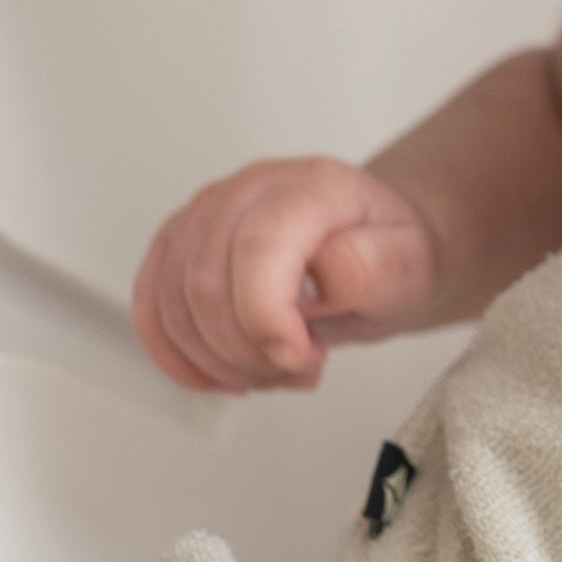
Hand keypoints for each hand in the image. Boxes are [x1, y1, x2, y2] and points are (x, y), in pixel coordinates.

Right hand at [132, 157, 432, 393]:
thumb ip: (372, 268)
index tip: (298, 359)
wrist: (378, 246)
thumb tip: (324, 276)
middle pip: (206, 285)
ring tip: (275, 368)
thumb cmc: (389, 256)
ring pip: (173, 305)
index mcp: (310, 189)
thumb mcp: (410, 265)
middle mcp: (248, 190)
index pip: (258, 247)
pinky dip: (179, 356)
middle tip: (299, 367)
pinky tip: (223, 373)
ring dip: (221, 361)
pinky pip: (150, 308)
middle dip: (248, 352)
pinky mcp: (179, 245)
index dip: (265, 317)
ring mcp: (206, 214)